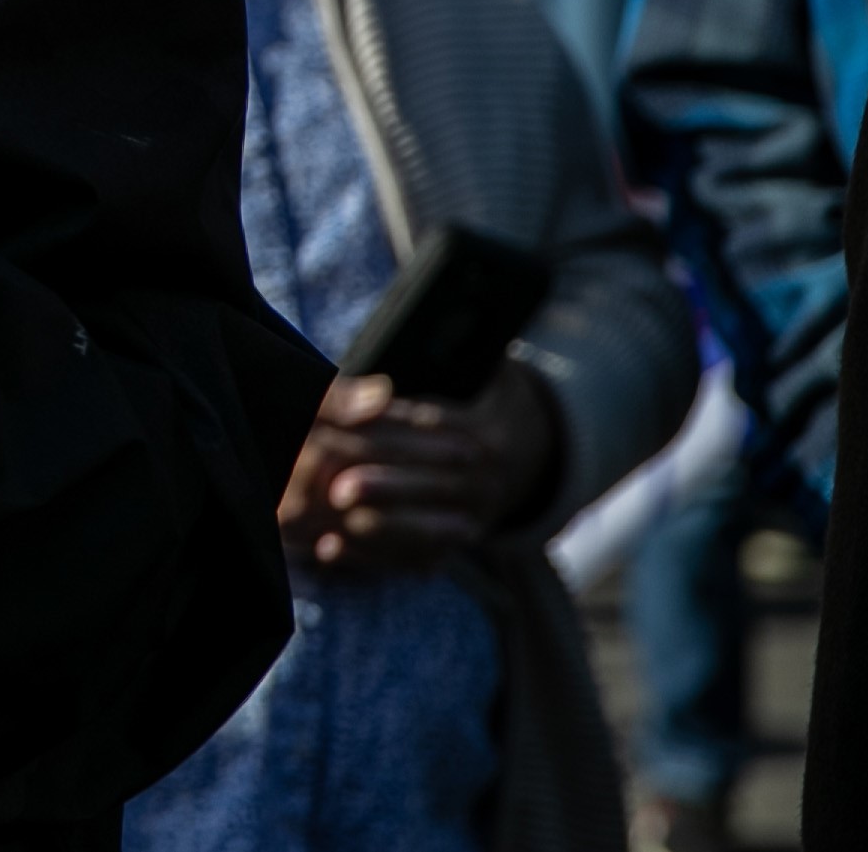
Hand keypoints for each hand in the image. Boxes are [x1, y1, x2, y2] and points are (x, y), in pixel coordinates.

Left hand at [280, 366, 556, 576]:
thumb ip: (472, 353)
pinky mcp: (454, 543)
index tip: (360, 434)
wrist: (534, 451)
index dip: (398, 432)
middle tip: (339, 487)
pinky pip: (415, 557)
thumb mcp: (491, 373)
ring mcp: (474, 516)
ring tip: (337, 520)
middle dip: (387, 486)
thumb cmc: (490, 399)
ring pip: (427, 526)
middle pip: (430, 482)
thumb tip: (448, 309)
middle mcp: (484, 479)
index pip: (435, 432)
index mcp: (484, 432)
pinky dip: (373, 557)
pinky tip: (333, 550)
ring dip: (382, 525)